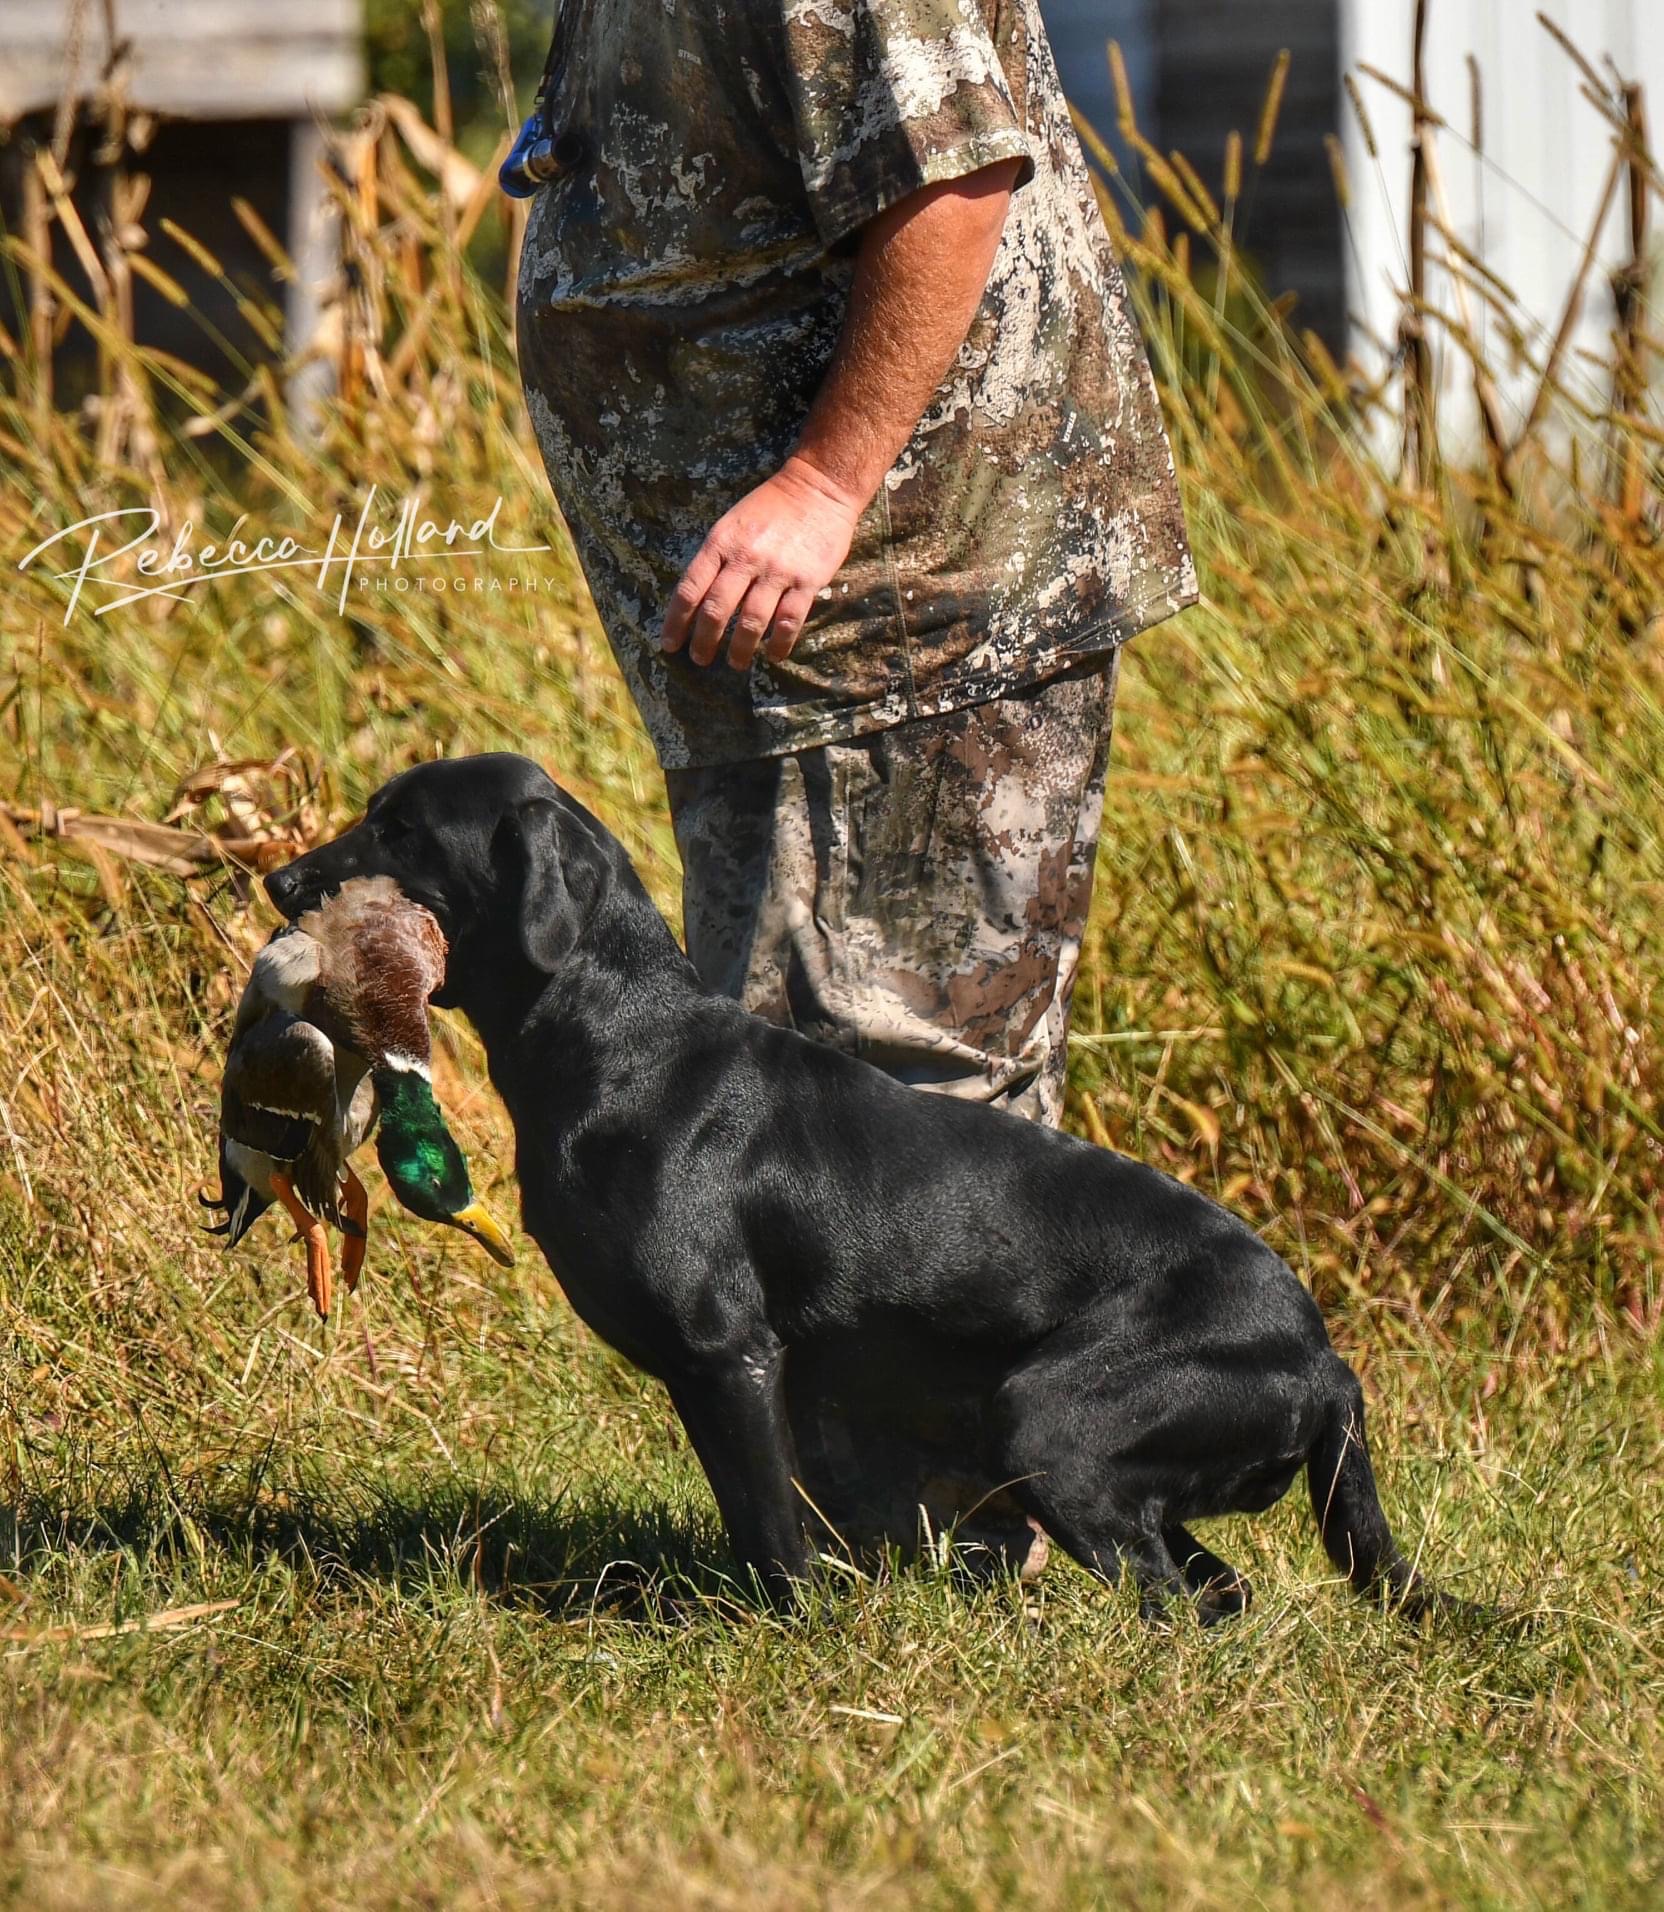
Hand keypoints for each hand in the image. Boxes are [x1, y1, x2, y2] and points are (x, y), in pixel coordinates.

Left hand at [661, 456, 865, 670]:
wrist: (819, 487)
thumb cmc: (770, 507)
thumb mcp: (731, 523)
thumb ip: (716, 558)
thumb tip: (698, 599)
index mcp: (721, 542)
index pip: (690, 589)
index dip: (676, 621)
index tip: (670, 644)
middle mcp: (746, 558)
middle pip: (716, 610)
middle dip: (704, 641)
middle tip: (699, 660)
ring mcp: (777, 571)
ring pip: (752, 621)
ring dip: (740, 649)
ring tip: (736, 662)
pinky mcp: (807, 581)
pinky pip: (789, 622)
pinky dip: (780, 644)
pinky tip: (774, 655)